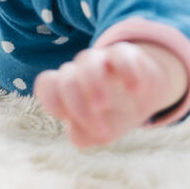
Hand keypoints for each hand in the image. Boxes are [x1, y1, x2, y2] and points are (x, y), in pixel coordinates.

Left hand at [33, 40, 188, 147]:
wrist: (143, 97)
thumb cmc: (111, 117)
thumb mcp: (97, 133)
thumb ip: (81, 135)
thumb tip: (75, 128)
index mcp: (65, 89)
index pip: (46, 86)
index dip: (53, 102)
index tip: (68, 119)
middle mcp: (79, 71)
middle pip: (66, 79)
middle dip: (77, 106)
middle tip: (99, 130)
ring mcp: (101, 60)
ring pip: (88, 61)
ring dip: (93, 84)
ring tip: (104, 106)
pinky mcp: (125, 54)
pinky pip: (120, 54)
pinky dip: (126, 71)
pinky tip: (134, 91)